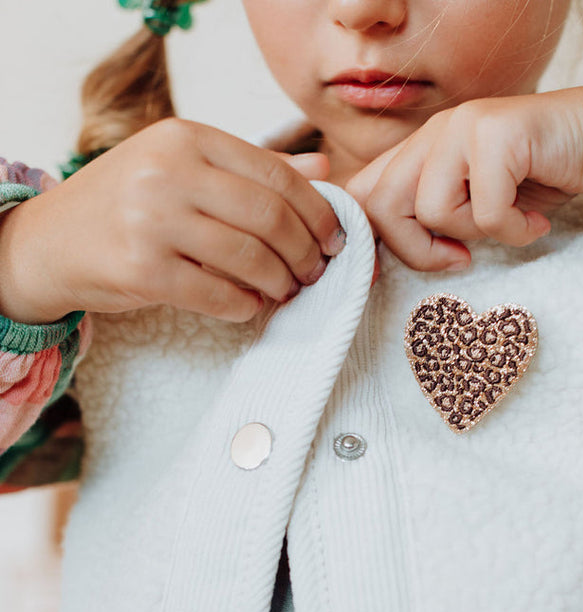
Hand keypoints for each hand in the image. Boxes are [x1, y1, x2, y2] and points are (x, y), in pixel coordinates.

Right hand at [0, 117, 340, 323]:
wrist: (51, 242)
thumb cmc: (127, 205)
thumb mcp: (184, 169)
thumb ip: (253, 169)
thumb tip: (321, 170)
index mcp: (186, 138)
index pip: (275, 174)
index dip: (317, 212)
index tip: (335, 238)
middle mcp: (168, 172)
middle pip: (269, 217)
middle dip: (306, 251)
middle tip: (314, 271)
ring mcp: (152, 221)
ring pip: (249, 257)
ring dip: (280, 282)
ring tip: (286, 290)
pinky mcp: (142, 270)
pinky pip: (217, 295)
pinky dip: (245, 305)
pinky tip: (250, 305)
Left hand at [344, 83, 582, 271]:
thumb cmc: (539, 178)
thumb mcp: (473, 204)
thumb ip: (430, 218)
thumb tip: (383, 260)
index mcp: (420, 148)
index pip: (361, 192)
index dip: (364, 238)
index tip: (386, 274)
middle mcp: (433, 131)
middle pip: (382, 206)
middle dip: (417, 251)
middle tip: (459, 260)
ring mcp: (463, 127)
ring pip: (432, 210)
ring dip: (474, 233)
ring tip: (508, 224)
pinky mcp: (496, 133)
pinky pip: (486, 211)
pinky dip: (514, 230)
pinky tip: (535, 220)